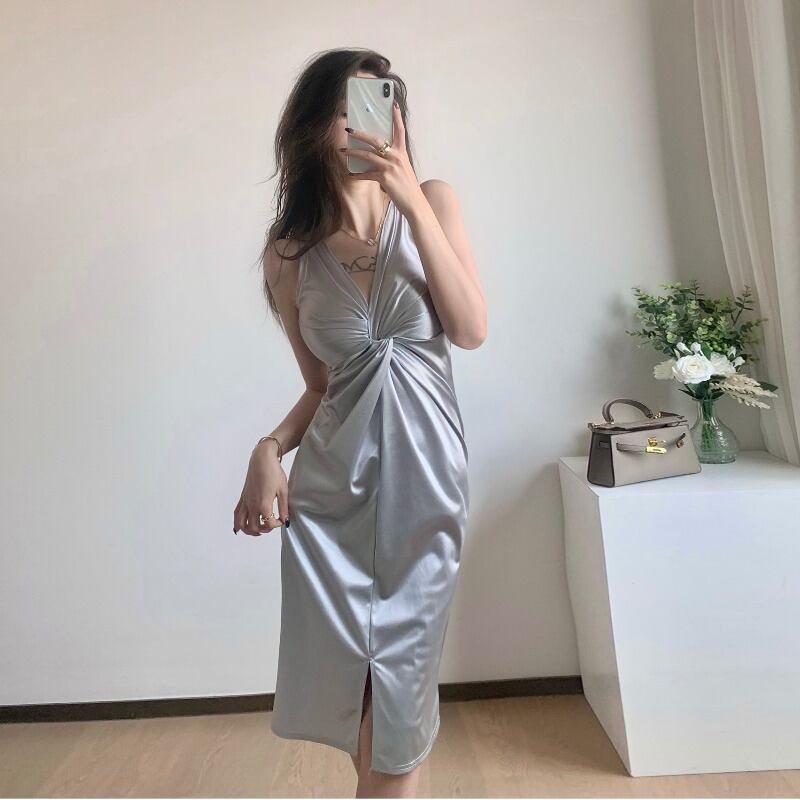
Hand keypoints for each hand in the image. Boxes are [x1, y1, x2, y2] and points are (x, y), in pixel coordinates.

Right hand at [233, 441, 288, 535]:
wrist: (262, 460)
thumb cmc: (273, 472)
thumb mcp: (283, 490)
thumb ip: (284, 508)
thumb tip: (286, 520)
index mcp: (263, 504)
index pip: (269, 524)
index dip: (277, 525)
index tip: (282, 520)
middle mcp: (252, 505)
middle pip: (253, 527)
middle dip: (263, 530)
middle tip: (271, 525)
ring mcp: (246, 501)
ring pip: (240, 523)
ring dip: (248, 530)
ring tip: (257, 530)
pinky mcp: (243, 497)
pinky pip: (237, 513)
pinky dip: (238, 522)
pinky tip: (242, 525)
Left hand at [340, 100, 424, 218]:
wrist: (414, 203)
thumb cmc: (408, 188)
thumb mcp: (403, 170)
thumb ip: (393, 161)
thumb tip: (378, 156)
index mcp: (402, 153)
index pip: (400, 130)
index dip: (396, 117)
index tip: (392, 104)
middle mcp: (396, 156)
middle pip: (376, 140)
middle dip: (361, 133)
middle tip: (349, 129)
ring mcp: (390, 166)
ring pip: (368, 155)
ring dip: (353, 152)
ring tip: (343, 149)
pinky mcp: (384, 177)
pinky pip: (366, 174)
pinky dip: (357, 175)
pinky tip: (350, 175)